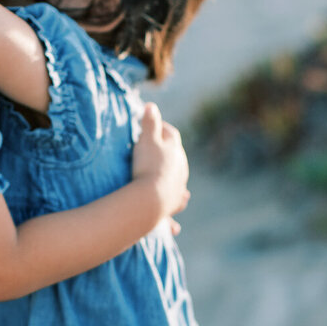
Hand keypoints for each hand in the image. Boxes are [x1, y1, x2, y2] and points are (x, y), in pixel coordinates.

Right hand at [132, 103, 189, 222]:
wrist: (151, 198)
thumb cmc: (147, 165)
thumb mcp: (146, 139)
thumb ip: (149, 122)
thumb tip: (150, 105)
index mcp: (175, 151)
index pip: (171, 134)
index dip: (161, 129)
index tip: (153, 126)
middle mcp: (180, 170)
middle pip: (177, 159)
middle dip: (169, 155)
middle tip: (159, 153)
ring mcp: (177, 189)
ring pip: (180, 184)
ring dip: (177, 183)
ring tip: (178, 188)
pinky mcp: (171, 206)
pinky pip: (174, 209)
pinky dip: (175, 212)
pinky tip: (178, 220)